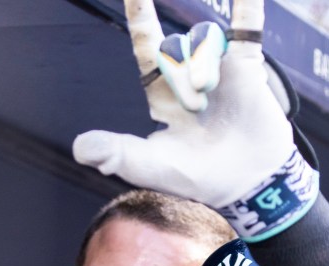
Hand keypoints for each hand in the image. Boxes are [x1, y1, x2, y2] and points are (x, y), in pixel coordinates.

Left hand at [73, 0, 316, 239]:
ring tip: (210, 91)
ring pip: (204, 39)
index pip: (146, 47)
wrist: (248, 184)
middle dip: (180, 72)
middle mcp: (190, 76)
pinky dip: (248, 9)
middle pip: (174, 47)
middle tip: (196, 106)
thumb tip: (80, 149)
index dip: (140, 18)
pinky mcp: (248, 68)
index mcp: (164, 95)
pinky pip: (247, 29)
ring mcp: (220, 69)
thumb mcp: (151, 167)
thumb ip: (117, 154)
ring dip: (203, 62)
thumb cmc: (199, 178)